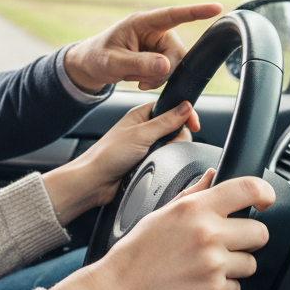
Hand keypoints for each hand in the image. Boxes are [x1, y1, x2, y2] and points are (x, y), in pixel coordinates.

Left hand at [40, 100, 199, 225]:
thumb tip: (186, 107)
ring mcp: (147, 146)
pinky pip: (166, 161)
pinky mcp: (147, 162)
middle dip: (178, 137)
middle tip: (168, 145)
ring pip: (173, 146)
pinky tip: (158, 167)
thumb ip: (165, 121)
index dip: (185, 114)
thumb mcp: (141, 135)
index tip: (194, 125)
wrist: (95, 182)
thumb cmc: (108, 155)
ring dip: (171, 152)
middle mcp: (144, 129)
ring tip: (158, 158)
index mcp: (141, 115)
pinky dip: (166, 164)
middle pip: (176, 128)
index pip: (171, 107)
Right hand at [50, 169, 274, 289]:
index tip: (266, 199)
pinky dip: (222, 287)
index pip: (248, 189)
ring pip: (250, 263)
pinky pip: (237, 288)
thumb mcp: (161, 213)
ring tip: (205, 265)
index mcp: (194, 209)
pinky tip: (199, 281)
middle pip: (260, 232)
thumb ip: (193, 194)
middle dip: (248, 238)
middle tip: (227, 242)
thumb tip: (213, 177)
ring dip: (234, 265)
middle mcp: (208, 234)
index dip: (265, 193)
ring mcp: (214, 265)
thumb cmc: (136, 252)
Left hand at [63, 3, 222, 91]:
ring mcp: (158, 44)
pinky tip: (141, 80)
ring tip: (136, 79)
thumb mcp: (113, 62)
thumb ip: (139, 64)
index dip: (195, 11)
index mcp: (142, 23)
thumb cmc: (98, 58)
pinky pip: (170, 72)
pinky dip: (157, 80)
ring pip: (176, 64)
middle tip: (141, 80)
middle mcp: (154, 31)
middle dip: (163, 70)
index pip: (172, 15)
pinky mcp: (160, 56)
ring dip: (158, 77)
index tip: (217, 7)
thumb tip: (166, 65)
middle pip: (177, 52)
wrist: (91, 66)